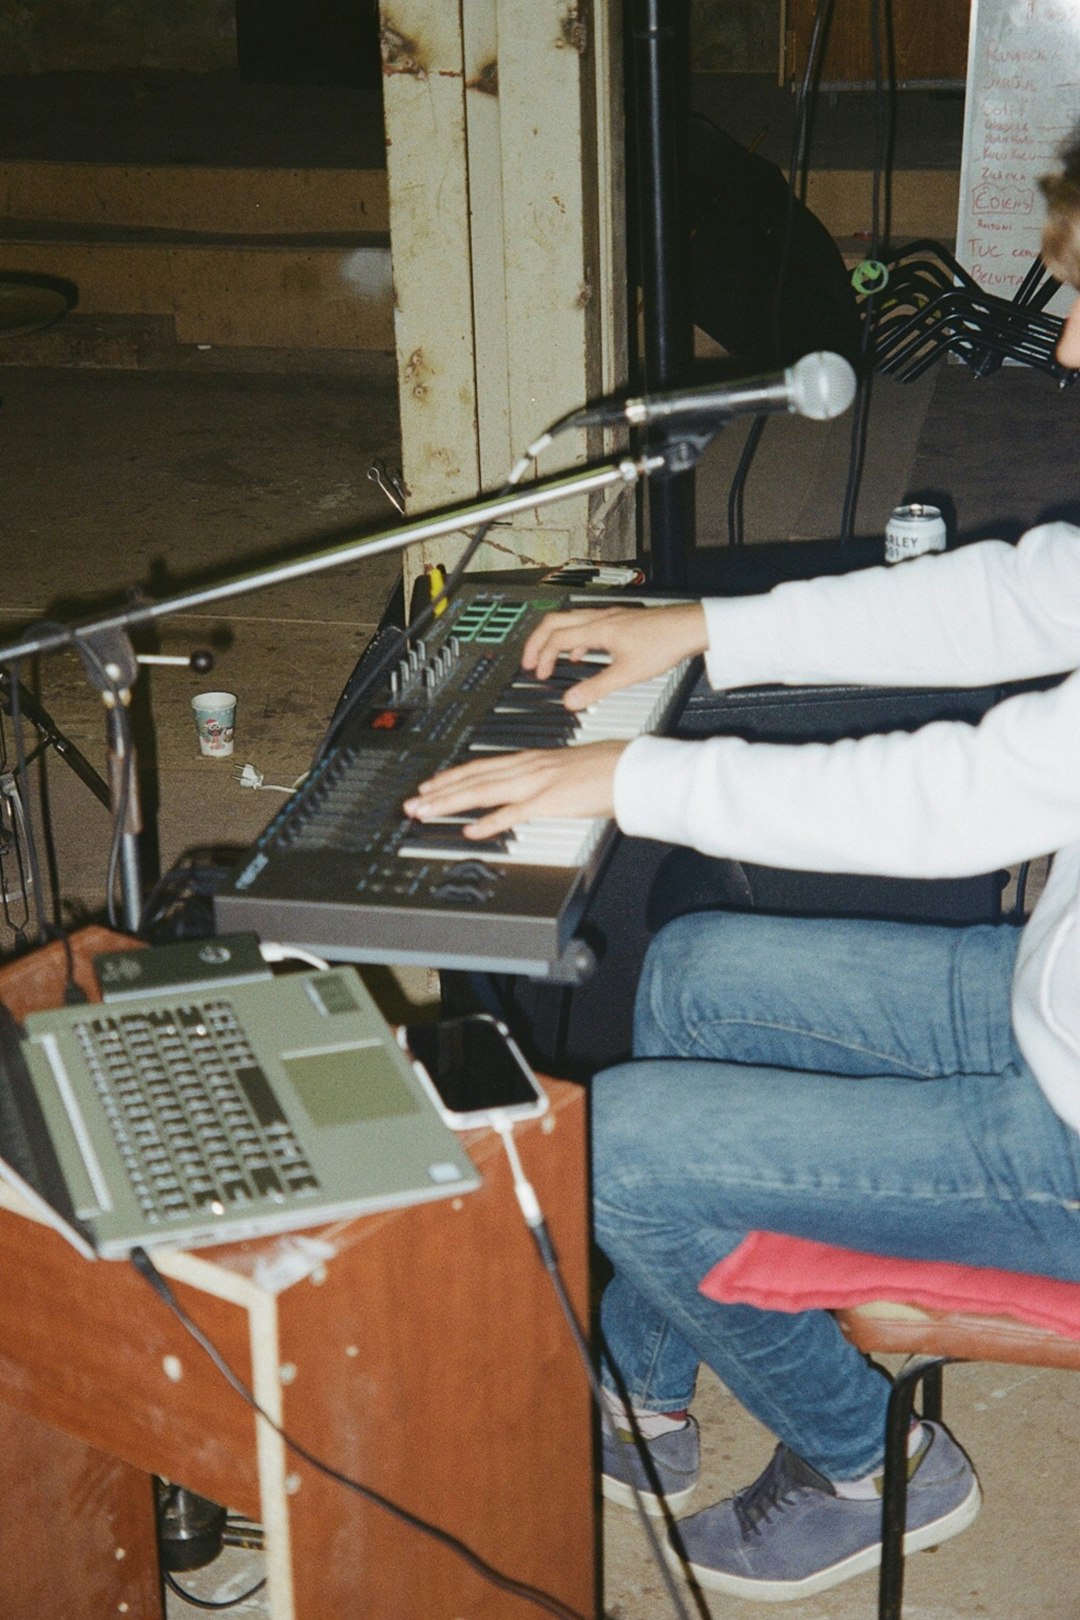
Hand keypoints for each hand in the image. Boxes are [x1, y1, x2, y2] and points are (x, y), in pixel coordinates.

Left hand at [403, 740, 627, 839]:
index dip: (452, 777)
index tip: (430, 785)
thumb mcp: (566, 768)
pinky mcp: (549, 801)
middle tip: (414, 801)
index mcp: (531, 760)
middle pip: (473, 778)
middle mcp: (528, 767)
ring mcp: (536, 783)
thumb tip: (533, 789)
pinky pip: (513, 813)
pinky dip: (489, 821)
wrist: (631, 769)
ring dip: (451, 802)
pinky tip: (471, 829)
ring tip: (426, 811)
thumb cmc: (608, 768)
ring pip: (483, 791)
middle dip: (439, 791)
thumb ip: (545, 778)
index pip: (481, 767)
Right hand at [522, 602, 707, 709]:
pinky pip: (587, 624)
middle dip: (537, 641)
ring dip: (555, 638)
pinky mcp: (620, 619)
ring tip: (550, 657)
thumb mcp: (627, 674)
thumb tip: (571, 701)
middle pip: (554, 621)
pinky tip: (583, 653)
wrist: (690, 627)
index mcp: (597, 629)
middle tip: (529, 659)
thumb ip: (596, 688)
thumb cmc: (664, 644)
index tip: (537, 673)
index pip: (556, 638)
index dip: (541, 656)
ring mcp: (610, 616)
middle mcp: (600, 618)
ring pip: (570, 620)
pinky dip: (576, 638)